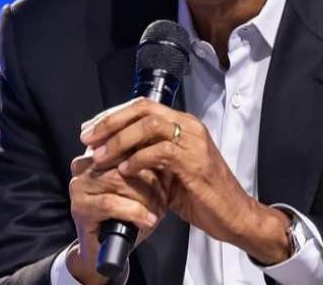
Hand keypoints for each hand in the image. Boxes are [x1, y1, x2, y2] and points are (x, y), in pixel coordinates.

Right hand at [66, 139, 167, 284]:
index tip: (170, 169)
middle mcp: (85, 164)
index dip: (151, 154)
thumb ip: (152, 166)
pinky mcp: (79, 207)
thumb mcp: (143, 186)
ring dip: (144, 196)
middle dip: (150, 177)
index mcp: (99, 152)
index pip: (127, 142)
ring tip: (159, 209)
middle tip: (166, 193)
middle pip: (123, 159)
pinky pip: (110, 203)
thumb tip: (172, 151)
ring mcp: (79, 185)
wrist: (107, 250)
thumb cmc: (127, 215)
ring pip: (117, 179)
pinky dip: (134, 212)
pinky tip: (148, 220)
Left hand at [81, 98, 291, 263]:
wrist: (234, 216)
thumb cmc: (202, 196)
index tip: (90, 130)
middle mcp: (189, 126)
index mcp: (183, 124)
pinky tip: (124, 171)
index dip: (113, 115)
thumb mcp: (170, 173)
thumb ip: (149, 159)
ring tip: (100, 156)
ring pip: (150, 125)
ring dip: (120, 140)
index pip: (143, 105)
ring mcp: (194, 142)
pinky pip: (160, 151)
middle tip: (88, 139)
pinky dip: (138, 159)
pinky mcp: (195, 162)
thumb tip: (114, 156)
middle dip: (110, 122)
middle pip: (143, 109)